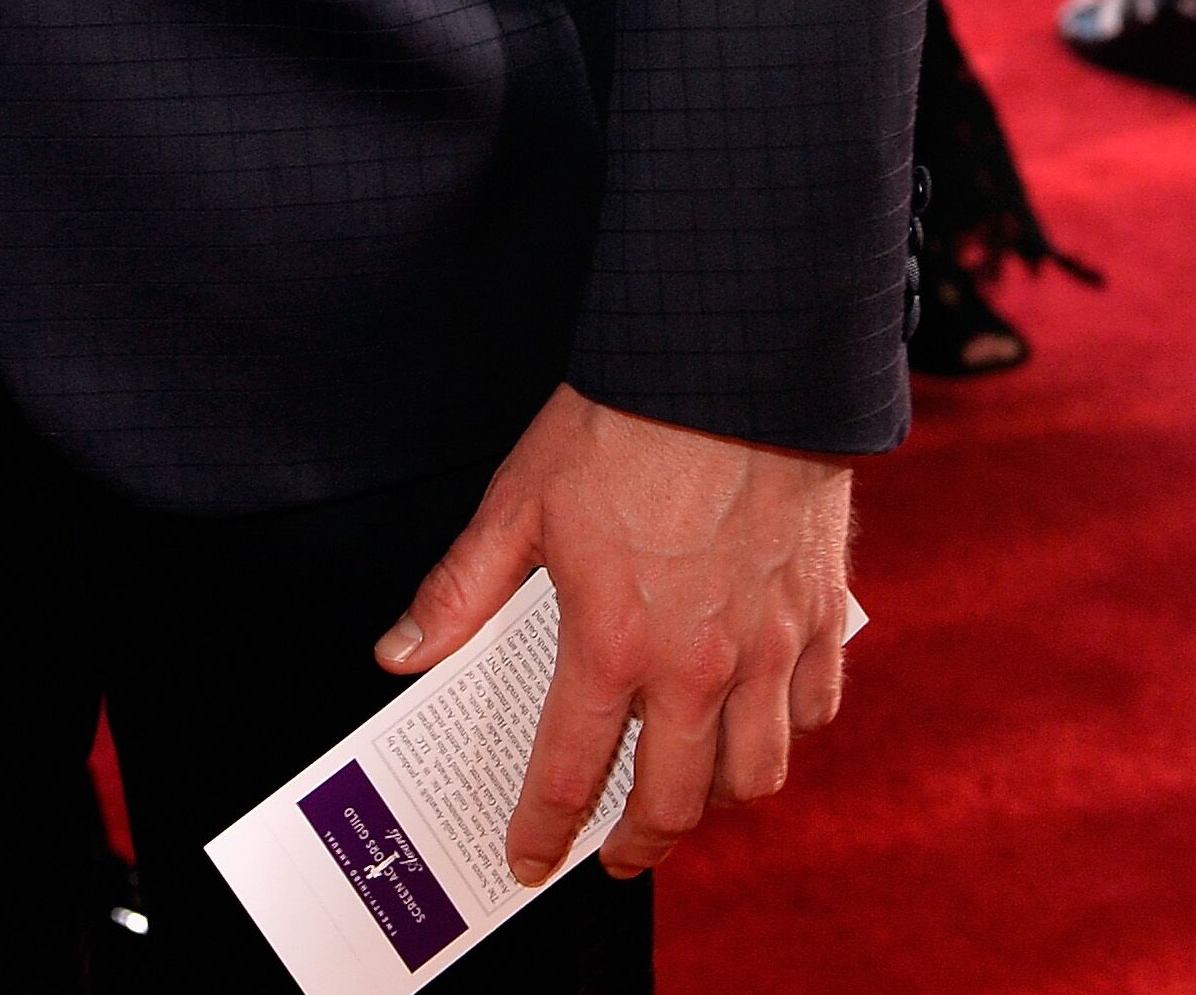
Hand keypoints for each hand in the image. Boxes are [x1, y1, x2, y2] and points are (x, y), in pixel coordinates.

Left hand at [374, 385, 852, 885]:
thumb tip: (399, 654)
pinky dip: (785, 732)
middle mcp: (699, 666)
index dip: (543, 828)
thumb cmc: (620, 422)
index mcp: (615, 641)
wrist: (729, 360)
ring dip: (718, 799)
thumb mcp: (519, 498)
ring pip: (756, 774)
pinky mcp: (821, 617)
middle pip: (677, 801)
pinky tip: (760, 719)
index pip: (571, 771)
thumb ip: (460, 589)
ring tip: (688, 794)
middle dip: (640, 842)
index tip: (526, 860)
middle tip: (615, 855)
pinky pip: (813, 712)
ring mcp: (770, 648)